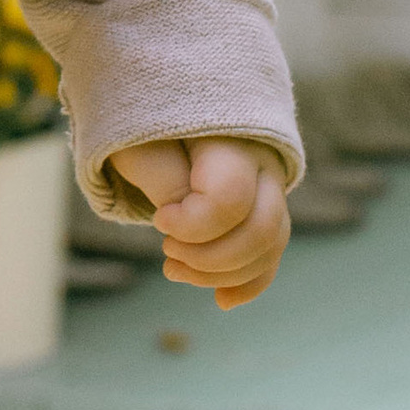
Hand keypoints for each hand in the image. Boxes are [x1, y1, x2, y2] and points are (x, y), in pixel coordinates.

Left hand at [110, 135, 288, 309]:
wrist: (158, 108)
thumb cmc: (142, 128)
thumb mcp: (138, 145)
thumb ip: (166, 181)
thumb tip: (192, 229)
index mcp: (230, 138)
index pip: (230, 199)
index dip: (192, 225)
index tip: (159, 220)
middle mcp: (262, 160)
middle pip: (262, 229)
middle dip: (210, 258)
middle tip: (165, 250)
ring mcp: (269, 185)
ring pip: (270, 245)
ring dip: (224, 274)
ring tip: (173, 270)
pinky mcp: (265, 207)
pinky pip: (271, 251)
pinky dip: (249, 280)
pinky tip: (222, 300)